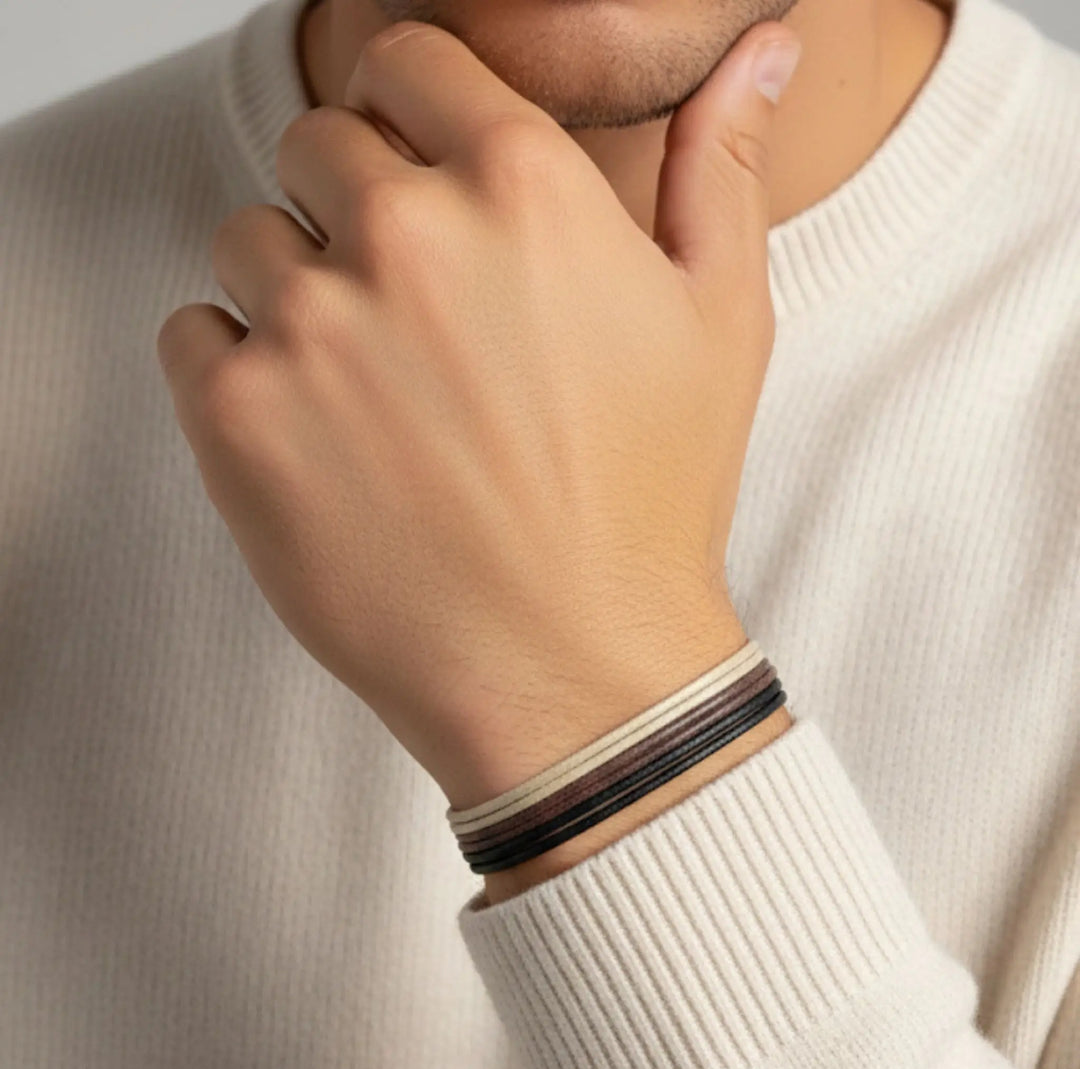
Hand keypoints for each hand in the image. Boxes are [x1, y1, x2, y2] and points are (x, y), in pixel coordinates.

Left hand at [156, 19, 800, 810]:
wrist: (572, 665)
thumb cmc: (654, 500)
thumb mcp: (722, 322)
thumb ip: (719, 167)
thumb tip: (761, 46)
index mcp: (524, 185)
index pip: (409, 60)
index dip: (410, 108)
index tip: (418, 166)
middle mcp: (407, 233)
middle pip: (319, 146)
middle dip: (356, 206)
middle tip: (414, 314)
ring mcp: (311, 324)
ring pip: (251, 240)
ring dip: (297, 293)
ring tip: (374, 391)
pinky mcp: (237, 417)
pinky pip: (193, 334)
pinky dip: (238, 369)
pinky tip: (319, 436)